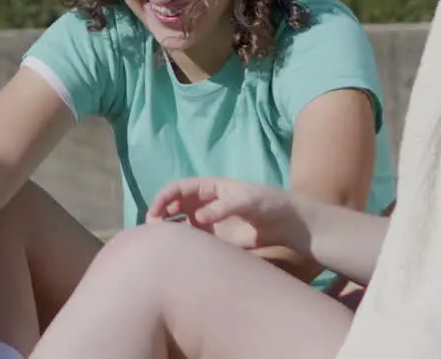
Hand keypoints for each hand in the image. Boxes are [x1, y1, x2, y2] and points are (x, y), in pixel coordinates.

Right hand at [146, 177, 308, 253]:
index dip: (163, 198)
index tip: (154, 212)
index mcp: (207, 188)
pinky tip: (178, 251)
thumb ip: (222, 208)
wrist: (287, 223)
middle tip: (153, 230)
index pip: (177, 188)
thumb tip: (196, 218)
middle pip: (172, 206)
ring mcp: (207, 221)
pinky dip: (181, 243)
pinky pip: (192, 239)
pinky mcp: (214, 238)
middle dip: (160, 214)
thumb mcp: (247, 201)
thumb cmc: (267, 203)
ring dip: (168, 230)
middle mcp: (202, 203)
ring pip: (179, 223)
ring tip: (161, 242)